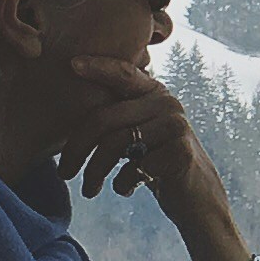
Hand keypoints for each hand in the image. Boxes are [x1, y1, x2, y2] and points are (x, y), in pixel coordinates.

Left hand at [56, 56, 250, 260]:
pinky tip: (124, 189)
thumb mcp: (136, 134)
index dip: (98, 67)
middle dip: (77, 147)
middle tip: (63, 172)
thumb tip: (68, 103)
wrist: (196, 196)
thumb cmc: (155, 163)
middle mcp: (167, 102)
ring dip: (95, 172)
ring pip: (116, 143)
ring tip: (89, 190)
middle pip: (106, 118)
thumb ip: (116, 116)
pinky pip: (134, 166)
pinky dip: (121, 183)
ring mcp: (176, 125)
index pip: (123, 74)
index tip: (72, 64)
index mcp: (154, 92)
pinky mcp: (180, 152)